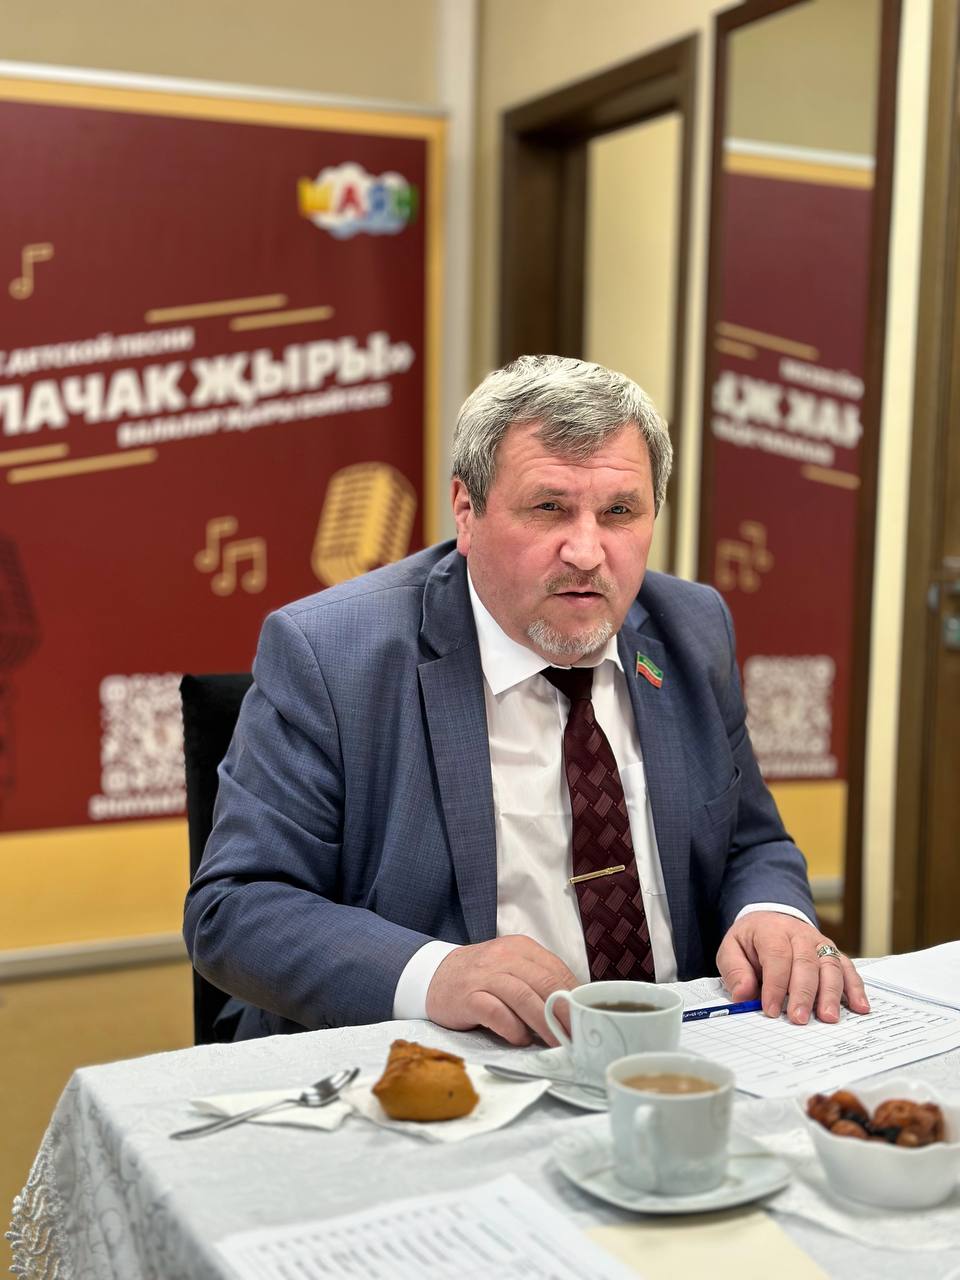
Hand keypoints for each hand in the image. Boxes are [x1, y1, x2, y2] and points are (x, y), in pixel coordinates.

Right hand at [425, 935, 577, 1045]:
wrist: (434, 975)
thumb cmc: (481, 977)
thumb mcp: (512, 968)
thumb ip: (538, 982)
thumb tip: (573, 1009)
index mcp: (521, 948)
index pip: (557, 970)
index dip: (575, 997)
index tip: (587, 1018)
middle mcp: (504, 957)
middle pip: (544, 983)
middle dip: (565, 1012)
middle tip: (578, 1035)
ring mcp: (484, 976)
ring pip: (523, 997)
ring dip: (544, 1024)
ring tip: (556, 1043)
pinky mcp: (467, 996)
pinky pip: (495, 1012)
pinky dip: (512, 1028)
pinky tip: (520, 1039)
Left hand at [716, 911, 869, 1024]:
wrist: (771, 919)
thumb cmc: (752, 940)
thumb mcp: (732, 949)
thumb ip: (735, 971)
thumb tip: (743, 995)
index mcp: (772, 931)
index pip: (777, 957)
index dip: (775, 985)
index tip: (771, 1010)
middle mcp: (800, 935)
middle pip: (806, 963)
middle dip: (803, 994)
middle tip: (799, 1019)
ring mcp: (820, 943)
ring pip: (830, 966)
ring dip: (831, 994)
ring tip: (828, 1018)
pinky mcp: (834, 953)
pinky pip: (848, 969)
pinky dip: (856, 988)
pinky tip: (860, 1007)